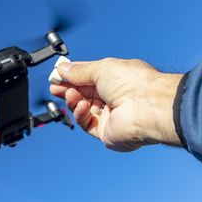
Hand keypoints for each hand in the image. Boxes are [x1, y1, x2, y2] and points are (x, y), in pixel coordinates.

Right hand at [49, 58, 183, 151]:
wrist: (147, 106)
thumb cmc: (134, 83)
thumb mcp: (101, 68)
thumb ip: (79, 71)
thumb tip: (63, 69)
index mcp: (117, 79)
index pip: (89, 78)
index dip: (72, 77)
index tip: (57, 75)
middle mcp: (115, 98)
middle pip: (85, 94)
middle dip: (68, 89)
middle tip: (55, 86)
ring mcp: (111, 116)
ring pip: (84, 110)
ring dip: (74, 100)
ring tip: (70, 94)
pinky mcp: (107, 133)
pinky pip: (87, 124)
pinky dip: (81, 115)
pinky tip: (82, 106)